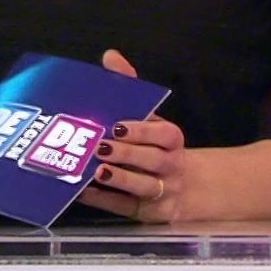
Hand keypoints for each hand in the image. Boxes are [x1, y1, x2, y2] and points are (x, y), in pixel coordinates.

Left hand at [75, 49, 190, 222]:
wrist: (187, 188)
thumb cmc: (157, 147)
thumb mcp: (151, 119)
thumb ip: (132, 88)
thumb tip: (111, 56)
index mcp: (173, 140)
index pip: (165, 134)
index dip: (142, 131)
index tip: (117, 126)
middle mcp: (171, 166)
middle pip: (153, 160)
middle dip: (127, 154)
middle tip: (99, 147)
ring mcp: (162, 193)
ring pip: (143, 187)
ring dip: (119, 179)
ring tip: (97, 171)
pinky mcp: (148, 215)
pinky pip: (125, 208)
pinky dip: (104, 201)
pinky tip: (83, 191)